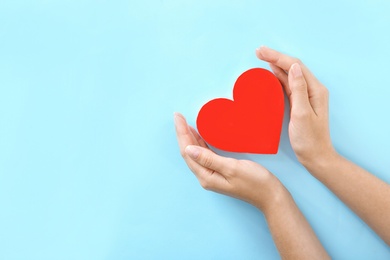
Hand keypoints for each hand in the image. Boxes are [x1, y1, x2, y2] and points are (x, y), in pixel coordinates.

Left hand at [174, 112, 285, 211]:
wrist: (270, 196)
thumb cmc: (254, 182)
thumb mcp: (231, 168)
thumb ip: (209, 159)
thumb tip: (188, 150)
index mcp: (206, 176)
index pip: (188, 152)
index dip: (181, 133)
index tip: (178, 117)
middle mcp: (206, 177)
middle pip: (188, 152)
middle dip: (182, 133)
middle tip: (178, 116)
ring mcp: (212, 175)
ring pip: (196, 153)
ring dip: (189, 138)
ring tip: (184, 123)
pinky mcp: (220, 171)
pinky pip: (205, 155)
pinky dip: (200, 143)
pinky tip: (199, 136)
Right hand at [256, 46, 335, 166]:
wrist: (316, 156)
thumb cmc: (309, 139)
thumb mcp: (302, 114)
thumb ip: (298, 89)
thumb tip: (293, 67)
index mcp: (315, 90)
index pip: (295, 66)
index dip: (278, 57)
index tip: (261, 52)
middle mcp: (312, 89)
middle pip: (292, 67)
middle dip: (275, 57)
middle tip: (258, 51)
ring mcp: (306, 95)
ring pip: (289, 74)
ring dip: (275, 65)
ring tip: (261, 58)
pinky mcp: (300, 102)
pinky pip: (288, 85)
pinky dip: (277, 77)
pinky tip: (270, 73)